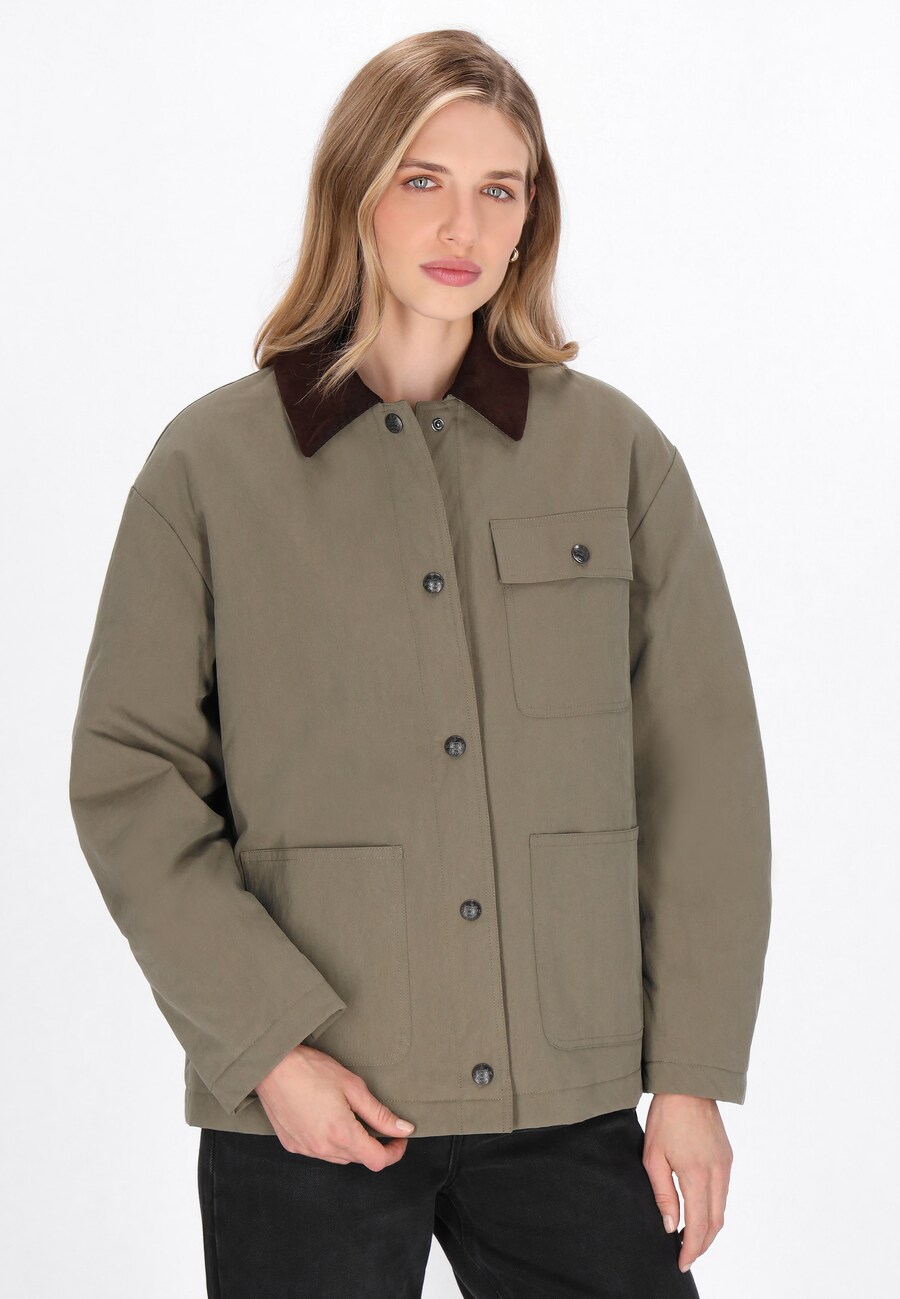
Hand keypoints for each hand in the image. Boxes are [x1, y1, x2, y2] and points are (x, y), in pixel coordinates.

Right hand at [255, 1043, 415, 1169]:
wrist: (272, 1066)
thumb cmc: (312, 1070)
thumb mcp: (353, 1087)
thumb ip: (380, 1113)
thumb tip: (404, 1129)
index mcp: (341, 1134)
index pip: (377, 1160)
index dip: (394, 1152)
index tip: (399, 1138)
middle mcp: (322, 1148)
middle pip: (358, 1159)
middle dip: (373, 1144)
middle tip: (377, 1121)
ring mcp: (305, 1149)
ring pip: (339, 1157)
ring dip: (351, 1144)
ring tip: (350, 1116)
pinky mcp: (292, 1145)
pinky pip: (319, 1152)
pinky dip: (330, 1142)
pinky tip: (327, 1120)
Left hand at [641, 1093, 732, 1273]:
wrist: (688, 1086)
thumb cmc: (665, 1118)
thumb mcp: (653, 1156)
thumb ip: (663, 1194)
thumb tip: (670, 1226)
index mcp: (697, 1174)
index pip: (699, 1225)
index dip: (692, 1249)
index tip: (682, 1262)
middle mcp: (718, 1173)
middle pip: (716, 1223)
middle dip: (703, 1244)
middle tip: (686, 1256)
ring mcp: (726, 1165)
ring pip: (722, 1209)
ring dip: (709, 1228)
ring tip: (691, 1238)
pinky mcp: (727, 1157)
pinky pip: (724, 1192)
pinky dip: (714, 1209)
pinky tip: (700, 1211)